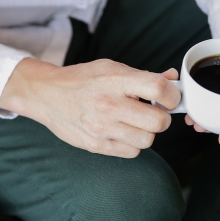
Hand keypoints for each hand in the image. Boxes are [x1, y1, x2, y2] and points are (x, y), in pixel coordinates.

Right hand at [0, 58, 180, 157]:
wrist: (46, 95)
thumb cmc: (81, 80)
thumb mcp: (111, 67)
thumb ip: (142, 75)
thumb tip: (172, 79)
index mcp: (114, 80)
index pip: (158, 89)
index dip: (172, 95)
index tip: (169, 97)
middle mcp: (108, 105)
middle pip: (158, 122)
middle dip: (162, 118)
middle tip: (153, 112)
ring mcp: (101, 128)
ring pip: (147, 140)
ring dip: (146, 132)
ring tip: (134, 122)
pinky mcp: (95, 145)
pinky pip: (131, 152)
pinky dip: (132, 144)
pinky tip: (122, 131)